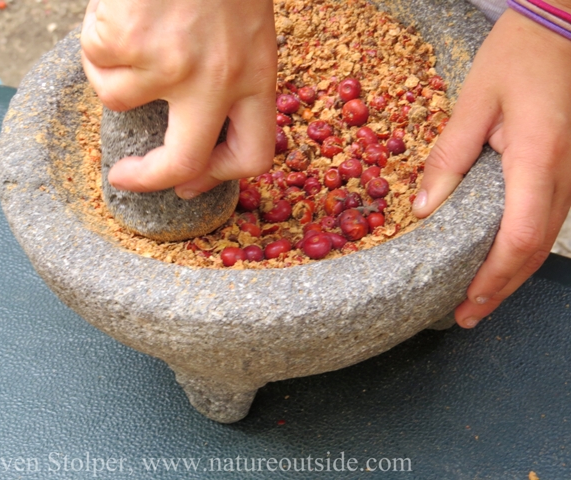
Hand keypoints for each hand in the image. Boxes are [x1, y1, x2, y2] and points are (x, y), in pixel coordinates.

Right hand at [81, 0, 276, 198]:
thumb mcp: (246, 31)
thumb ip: (231, 82)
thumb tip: (193, 136)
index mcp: (257, 75)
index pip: (253, 155)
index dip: (217, 178)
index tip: (188, 183)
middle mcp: (219, 78)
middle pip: (184, 162)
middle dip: (147, 179)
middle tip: (123, 178)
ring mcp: (172, 61)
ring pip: (118, 100)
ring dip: (113, 71)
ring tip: (129, 28)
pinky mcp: (130, 40)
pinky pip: (94, 60)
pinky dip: (97, 41)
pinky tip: (120, 11)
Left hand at [412, 8, 570, 327]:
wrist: (560, 30)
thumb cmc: (517, 57)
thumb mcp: (473, 103)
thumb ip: (448, 159)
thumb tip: (424, 210)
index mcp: (538, 156)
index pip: (521, 234)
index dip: (494, 276)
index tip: (466, 300)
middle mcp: (564, 173)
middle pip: (535, 249)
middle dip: (500, 289)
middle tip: (466, 316)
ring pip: (546, 241)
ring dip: (512, 276)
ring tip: (479, 302)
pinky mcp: (567, 172)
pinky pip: (548, 222)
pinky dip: (523, 252)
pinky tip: (501, 265)